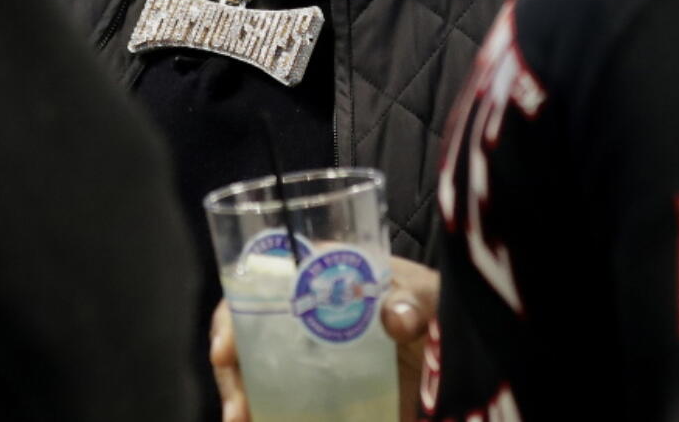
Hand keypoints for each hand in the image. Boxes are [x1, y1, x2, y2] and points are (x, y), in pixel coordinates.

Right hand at [209, 260, 440, 421]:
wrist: (452, 349)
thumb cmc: (433, 305)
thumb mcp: (428, 295)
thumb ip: (416, 302)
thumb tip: (395, 317)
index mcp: (322, 271)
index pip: (263, 278)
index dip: (236, 307)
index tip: (226, 347)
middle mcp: (305, 309)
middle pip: (248, 328)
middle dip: (232, 366)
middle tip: (236, 407)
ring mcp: (308, 352)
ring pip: (257, 369)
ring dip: (242, 396)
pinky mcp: (318, 390)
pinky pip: (279, 402)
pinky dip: (264, 413)